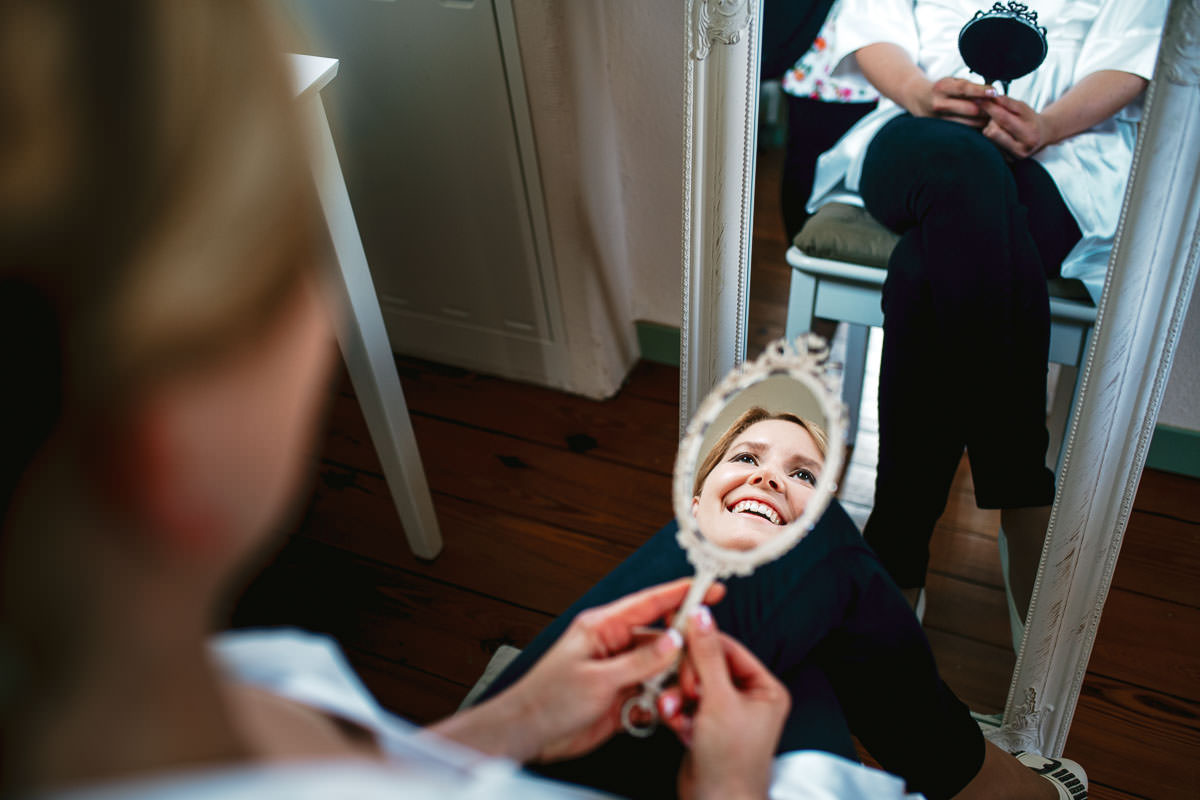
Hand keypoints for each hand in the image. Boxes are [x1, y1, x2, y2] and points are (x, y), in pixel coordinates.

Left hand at [500, 578, 725, 762]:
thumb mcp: (598, 680)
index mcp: (602, 627)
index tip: (709, 589)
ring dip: (670, 684)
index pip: (649, 603)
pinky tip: (654, 713)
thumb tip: (674, 642)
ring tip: (670, 699)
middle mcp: (613, 645)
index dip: (681, 594)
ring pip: (661, 669)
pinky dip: (659, 703)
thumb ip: (640, 662)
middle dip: (683, 654)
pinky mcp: (621, 695)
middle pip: (662, 639)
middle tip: (697, 670)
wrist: (529, 734)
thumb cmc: (548, 700)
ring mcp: (618, 671)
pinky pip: (652, 693)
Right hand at [659, 607, 789, 799]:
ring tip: (674, 710)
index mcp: (764, 689)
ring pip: (692, 686)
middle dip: (688, 679)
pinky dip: (676, 712)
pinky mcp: (705, 727)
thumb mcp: (719, 700)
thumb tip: (702, 618)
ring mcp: (725, 714)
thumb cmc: (731, 763)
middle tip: (685, 691)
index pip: (729, 649)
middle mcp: (747, 699)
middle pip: (706, 666)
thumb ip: (707, 656)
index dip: (702, 642)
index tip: (679, 629)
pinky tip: (676, 724)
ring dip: (678, 697)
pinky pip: (684, 705)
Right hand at [915, 77, 994, 126]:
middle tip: (999, 107)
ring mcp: (939, 120)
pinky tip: (983, 125)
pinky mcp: (941, 131)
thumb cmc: (942, 89)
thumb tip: (993, 93)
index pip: (965, 89)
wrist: (919, 99)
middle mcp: (939, 104)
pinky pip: (964, 132)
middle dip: (987, 108)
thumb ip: (970, 86)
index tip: (995, 92)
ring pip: (969, 123)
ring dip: (984, 120)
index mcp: (942, 88)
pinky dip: (976, 129)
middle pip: (970, 109)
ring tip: (993, 117)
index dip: (981, 91)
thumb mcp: (952, 81)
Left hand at [981, 94, 1054, 158]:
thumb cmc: (1030, 119)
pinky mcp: (1005, 161)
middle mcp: (1021, 150)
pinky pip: (990, 144)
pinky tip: (1001, 134)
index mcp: (1029, 134)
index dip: (990, 108)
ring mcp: (1012, 158)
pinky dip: (992, 136)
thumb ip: (1007, 103)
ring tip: (1002, 125)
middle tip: (996, 114)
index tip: (979, 99)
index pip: (1003, 119)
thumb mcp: (1023, 108)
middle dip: (991, 120)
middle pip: (992, 131)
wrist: (1041, 136)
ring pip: (989, 137)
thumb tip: (991, 97)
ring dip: (991, 127)